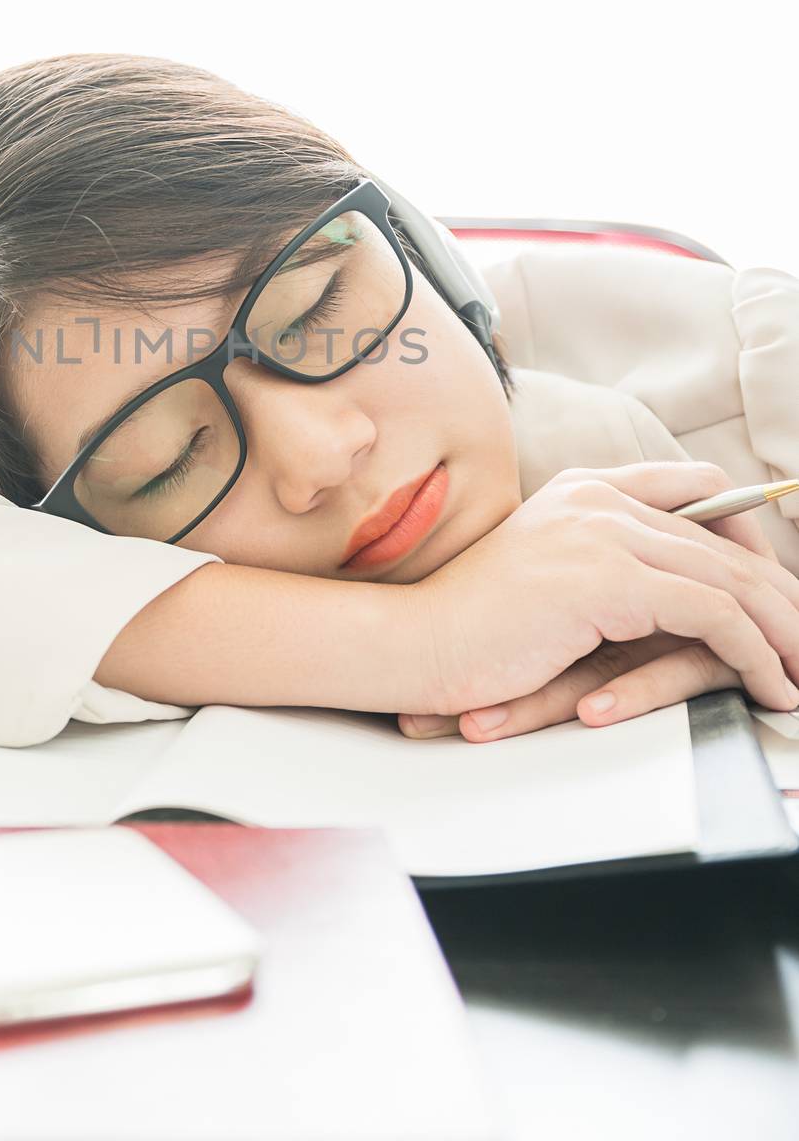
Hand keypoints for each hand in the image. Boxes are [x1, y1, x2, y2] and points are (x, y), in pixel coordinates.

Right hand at [399, 462, 798, 737]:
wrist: (411, 641)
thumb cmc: (468, 625)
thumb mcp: (546, 574)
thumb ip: (604, 564)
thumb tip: (673, 599)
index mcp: (584, 488)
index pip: (698, 487)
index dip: (749, 535)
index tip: (775, 587)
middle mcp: (598, 497)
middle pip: (727, 536)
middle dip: (781, 592)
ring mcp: (602, 533)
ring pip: (732, 575)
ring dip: (783, 630)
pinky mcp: (608, 581)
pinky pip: (714, 614)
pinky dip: (756, 653)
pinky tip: (770, 684)